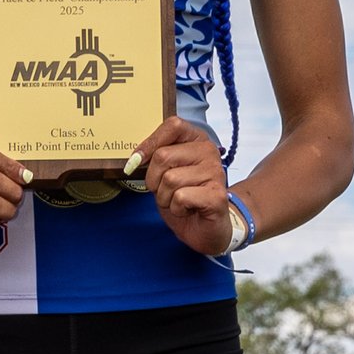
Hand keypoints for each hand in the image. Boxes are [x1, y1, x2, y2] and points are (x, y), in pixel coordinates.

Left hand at [130, 116, 231, 255]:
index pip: (173, 125)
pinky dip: (176, 208)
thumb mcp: (164, 172)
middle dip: (154, 179)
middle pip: (163, 156)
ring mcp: (215, 172)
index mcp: (197, 139)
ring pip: (170, 179)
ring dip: (165, 197)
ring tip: (178, 201)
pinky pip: (180, 197)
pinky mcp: (217, 195)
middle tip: (165, 190)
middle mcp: (209, 152)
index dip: (150, 143)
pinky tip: (187, 210)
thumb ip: (154, 157)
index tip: (137, 161)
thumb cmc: (182, 197)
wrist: (203, 228)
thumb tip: (135, 158)